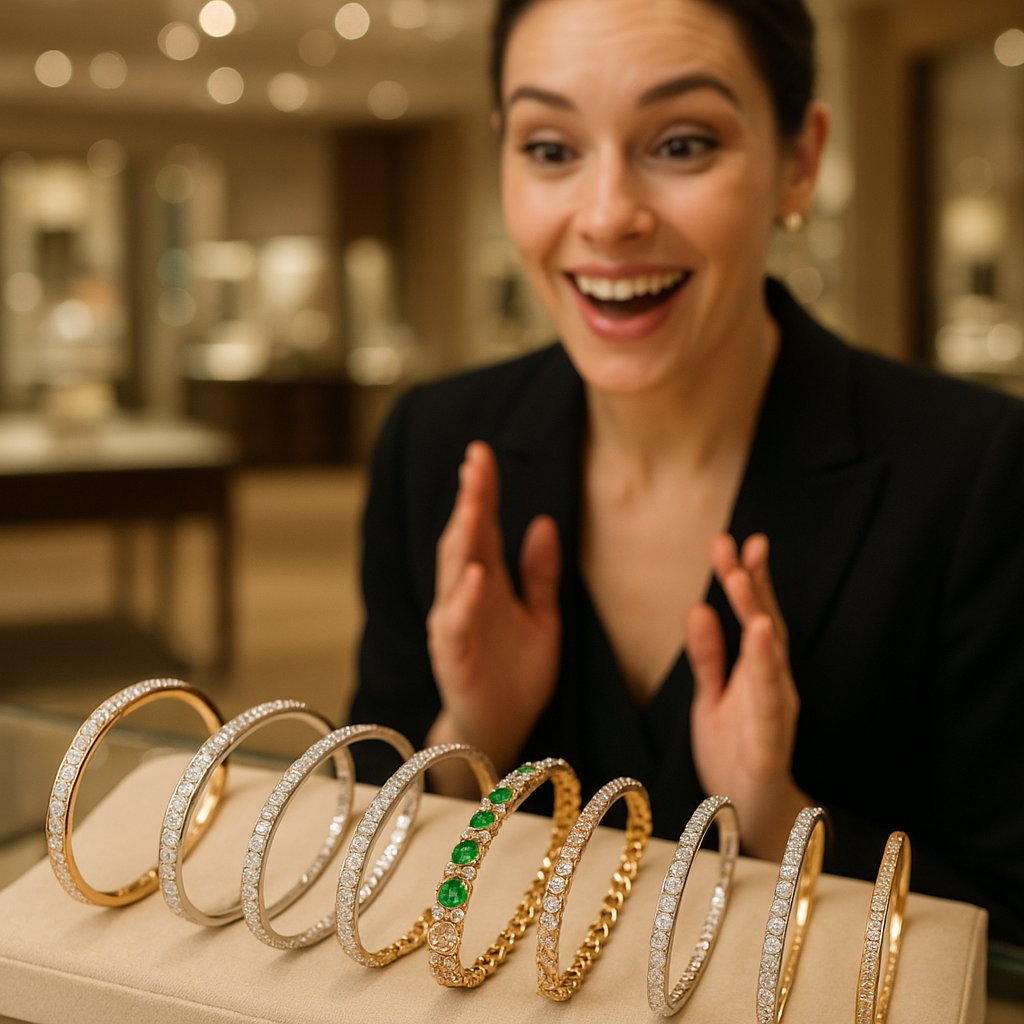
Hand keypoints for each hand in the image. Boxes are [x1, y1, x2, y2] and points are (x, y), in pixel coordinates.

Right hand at [425, 441, 560, 781]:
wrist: (501, 731)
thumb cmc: (517, 675)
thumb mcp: (542, 619)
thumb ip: (540, 576)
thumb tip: (543, 522)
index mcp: (487, 584)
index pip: (481, 528)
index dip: (482, 491)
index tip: (482, 453)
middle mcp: (465, 597)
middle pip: (464, 539)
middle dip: (469, 500)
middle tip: (475, 460)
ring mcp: (455, 625)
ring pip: (454, 574)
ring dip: (462, 538)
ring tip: (472, 504)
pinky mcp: (453, 656)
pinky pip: (457, 624)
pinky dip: (465, 599)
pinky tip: (478, 574)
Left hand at [687, 533, 811, 858]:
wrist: (752, 813)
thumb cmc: (735, 750)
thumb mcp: (713, 695)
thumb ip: (708, 655)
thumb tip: (698, 608)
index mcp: (757, 670)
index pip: (754, 615)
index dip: (748, 578)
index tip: (735, 541)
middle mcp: (773, 684)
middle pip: (763, 626)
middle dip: (751, 586)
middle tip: (737, 547)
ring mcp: (775, 712)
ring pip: (770, 661)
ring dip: (759, 619)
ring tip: (746, 584)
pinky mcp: (769, 744)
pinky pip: (769, 705)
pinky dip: (766, 673)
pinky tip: (761, 641)